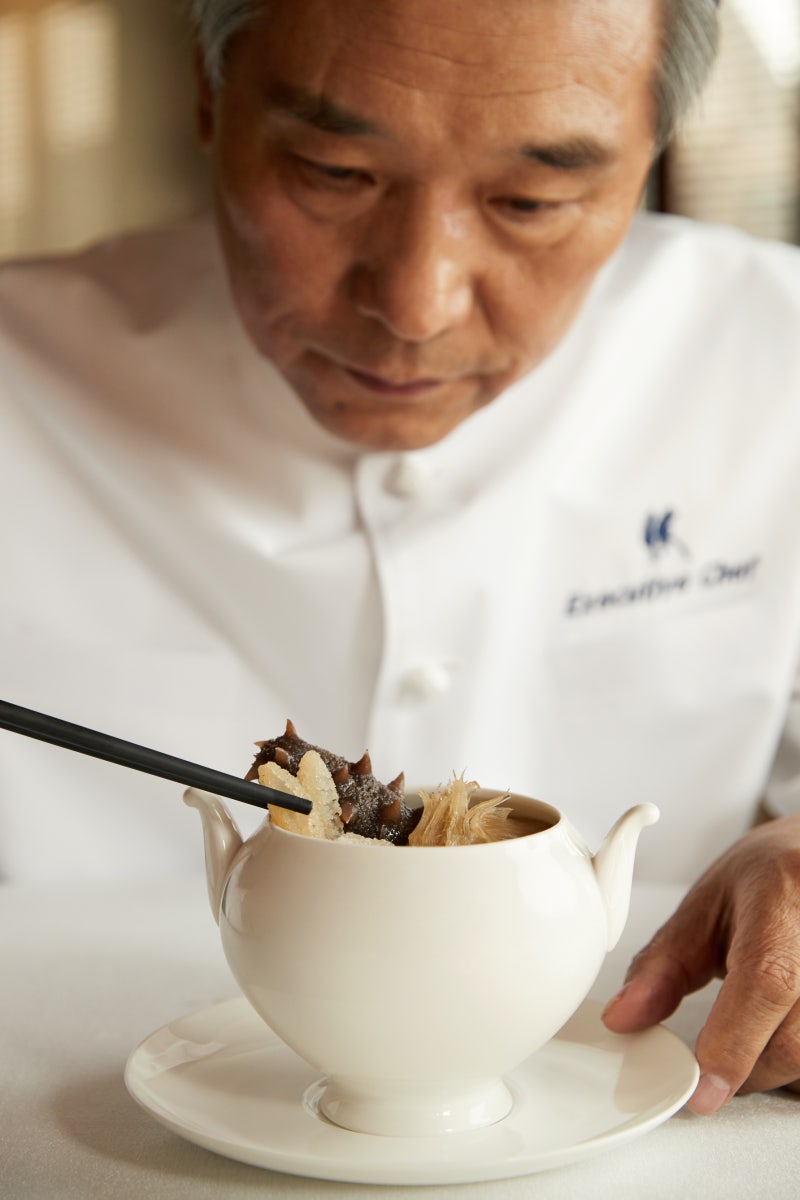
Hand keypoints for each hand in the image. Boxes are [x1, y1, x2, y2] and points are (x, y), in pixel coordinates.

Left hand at [602, 815, 799, 1114]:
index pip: (767, 980)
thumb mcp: (705, 907)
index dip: (735, 1044)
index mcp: (785, 895)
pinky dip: (796, 1053)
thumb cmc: (770, 877)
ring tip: (756, 1026)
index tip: (703, 1089)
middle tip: (715, 1060)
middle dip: (747, 1066)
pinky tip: (782, 1026)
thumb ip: (663, 965)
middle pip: (795, 1036)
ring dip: (777, 1064)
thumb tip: (624, 1018)